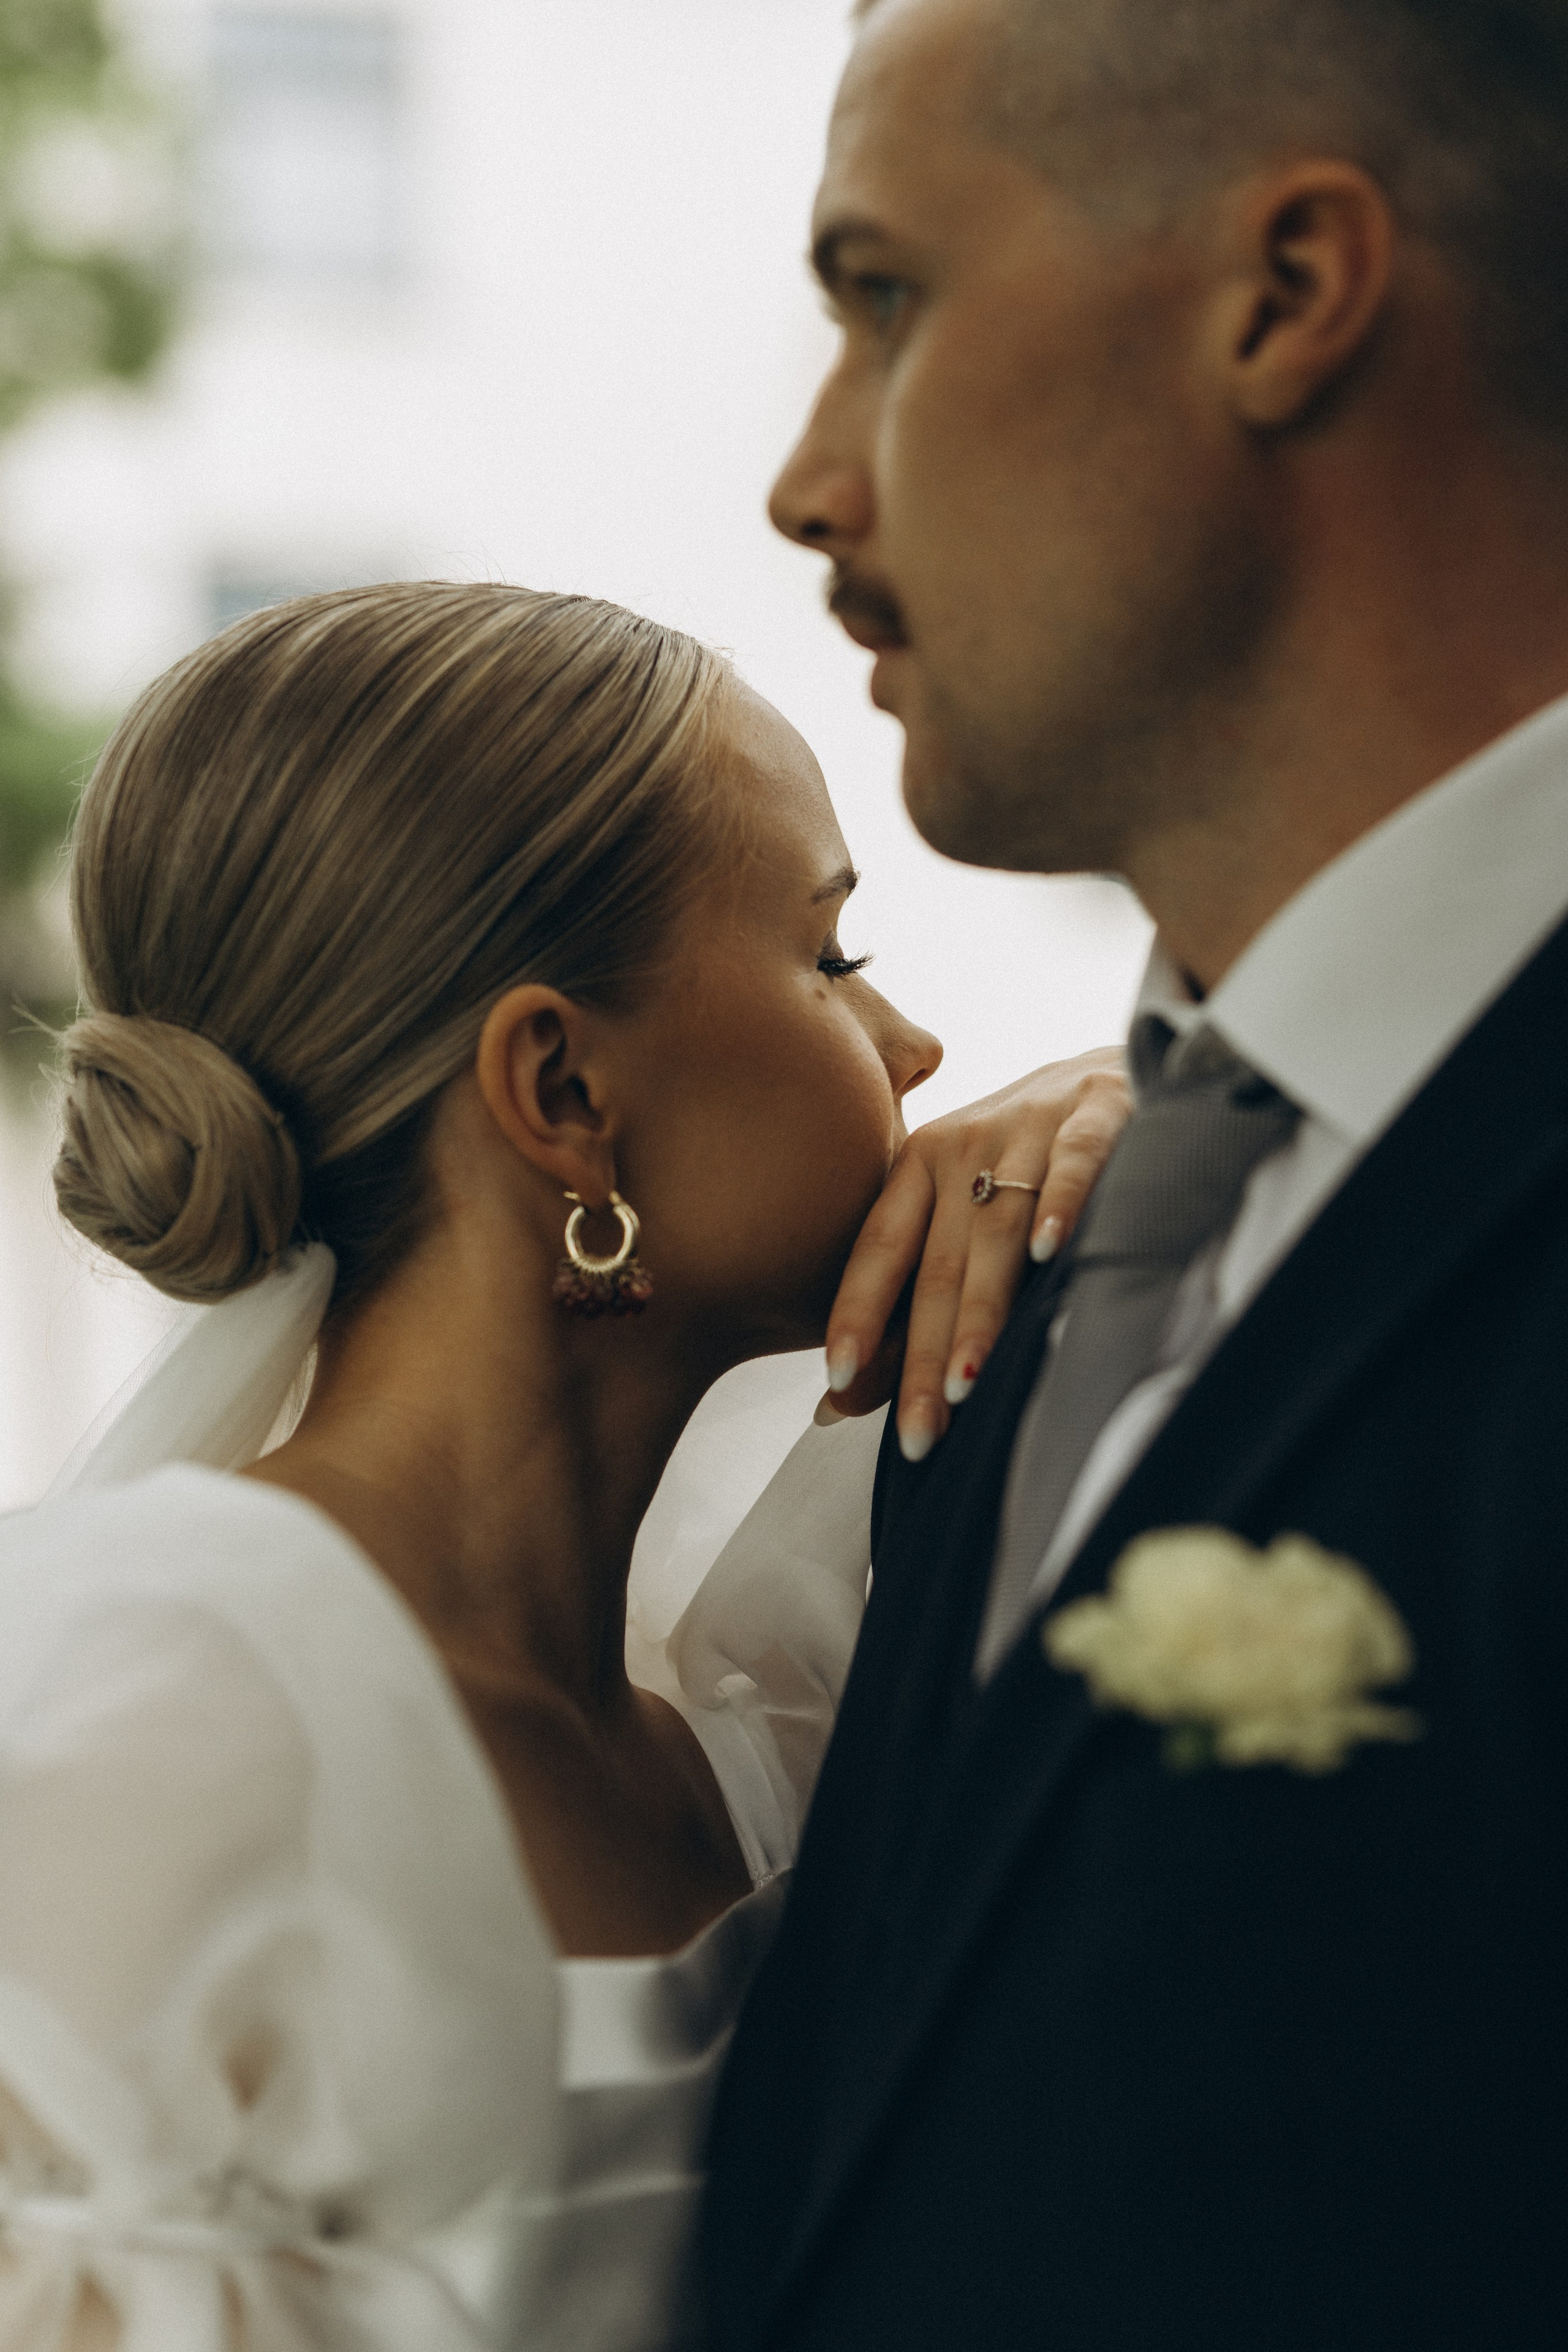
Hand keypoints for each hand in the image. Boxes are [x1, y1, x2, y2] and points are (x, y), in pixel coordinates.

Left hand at [821, 1047, 1130, 1460]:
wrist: (1117, 1065)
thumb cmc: (1027, 1163)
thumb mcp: (962, 1208)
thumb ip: (910, 1298)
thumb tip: (842, 1403)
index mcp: (921, 1166)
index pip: (879, 1249)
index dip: (856, 1315)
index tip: (837, 1385)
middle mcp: (965, 1145)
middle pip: (936, 1264)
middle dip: (923, 1356)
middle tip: (918, 1433)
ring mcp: (1029, 1127)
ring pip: (997, 1230)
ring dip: (981, 1311)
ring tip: (965, 1384)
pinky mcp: (1097, 1111)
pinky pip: (1075, 1162)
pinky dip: (1063, 1205)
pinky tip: (1051, 1254)